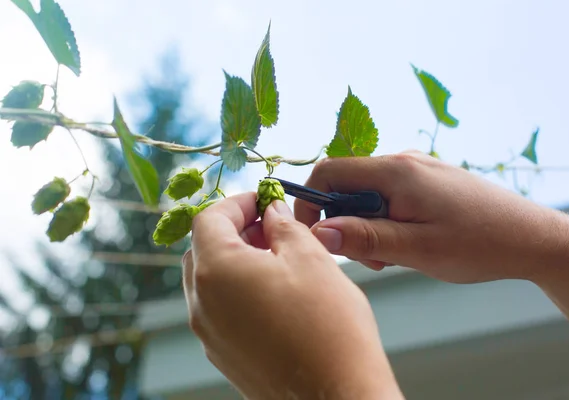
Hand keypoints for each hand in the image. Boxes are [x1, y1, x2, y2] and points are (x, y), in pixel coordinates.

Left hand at [182, 192, 403, 399]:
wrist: (338, 397)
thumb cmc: (329, 326)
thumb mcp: (310, 257)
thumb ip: (284, 227)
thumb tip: (272, 213)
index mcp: (216, 272)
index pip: (209, 219)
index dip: (238, 202)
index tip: (265, 199)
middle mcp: (202, 305)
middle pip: (203, 249)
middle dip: (234, 230)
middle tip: (272, 227)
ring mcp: (210, 335)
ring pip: (210, 282)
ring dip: (236, 260)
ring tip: (277, 258)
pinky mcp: (224, 356)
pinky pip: (220, 310)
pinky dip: (238, 290)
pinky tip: (275, 292)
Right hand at [295, 151, 568, 349]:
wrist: (531, 236)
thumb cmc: (478, 244)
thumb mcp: (416, 248)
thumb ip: (364, 238)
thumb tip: (318, 234)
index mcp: (395, 171)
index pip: (329, 172)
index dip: (310, 203)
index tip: (312, 237)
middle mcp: (403, 161)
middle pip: (347, 184)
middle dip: (345, 222)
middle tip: (370, 259)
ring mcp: (417, 169)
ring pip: (369, 193)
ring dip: (367, 225)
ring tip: (393, 256)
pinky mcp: (429, 181)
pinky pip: (390, 196)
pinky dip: (386, 220)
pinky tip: (409, 243)